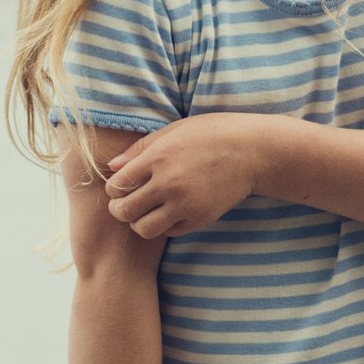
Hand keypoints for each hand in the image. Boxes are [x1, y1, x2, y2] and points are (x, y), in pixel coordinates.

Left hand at [103, 114, 270, 238]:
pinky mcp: (199, 218)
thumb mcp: (172, 131)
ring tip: (146, 212)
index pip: (116, 185)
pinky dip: (164, 225)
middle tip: (125, 205)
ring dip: (139, 222)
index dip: (114, 189)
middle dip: (119, 209)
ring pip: (143, 229)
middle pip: (124, 211)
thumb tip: (111, 167)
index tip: (121, 187)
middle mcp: (167, 184)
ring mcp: (184, 204)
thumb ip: (138, 150)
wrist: (251, 151)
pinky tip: (169, 212)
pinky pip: (169, 231)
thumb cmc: (210, 134)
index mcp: (157, 158)